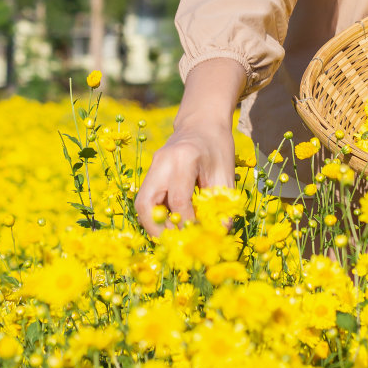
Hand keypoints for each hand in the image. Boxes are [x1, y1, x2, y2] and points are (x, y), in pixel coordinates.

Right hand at [133, 123, 235, 238]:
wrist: (202, 122)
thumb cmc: (217, 146)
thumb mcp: (226, 173)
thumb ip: (222, 203)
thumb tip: (219, 233)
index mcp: (184, 159)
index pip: (178, 201)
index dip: (188, 224)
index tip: (199, 238)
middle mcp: (162, 162)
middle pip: (146, 203)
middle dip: (157, 230)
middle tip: (175, 245)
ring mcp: (153, 166)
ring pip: (141, 203)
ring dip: (154, 224)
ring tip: (173, 237)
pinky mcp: (151, 171)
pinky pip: (147, 198)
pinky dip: (156, 214)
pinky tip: (172, 223)